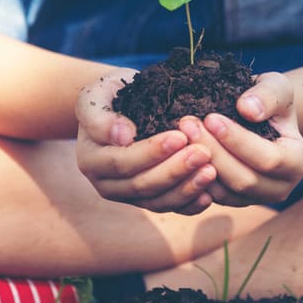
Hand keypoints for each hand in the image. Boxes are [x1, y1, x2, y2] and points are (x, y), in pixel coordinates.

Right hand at [75, 68, 216, 214]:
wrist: (118, 103)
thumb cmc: (109, 94)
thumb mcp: (97, 94)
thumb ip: (101, 116)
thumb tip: (122, 136)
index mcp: (91, 159)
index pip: (122, 162)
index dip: (151, 152)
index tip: (180, 137)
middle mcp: (106, 183)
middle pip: (142, 185)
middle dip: (175, 170)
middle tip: (204, 153)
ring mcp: (127, 195)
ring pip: (157, 201)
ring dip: (186, 189)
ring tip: (211, 171)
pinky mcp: (147, 200)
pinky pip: (168, 207)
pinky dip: (189, 204)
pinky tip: (209, 195)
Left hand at [178, 72, 302, 206]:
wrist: (259, 114)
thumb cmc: (269, 99)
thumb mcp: (276, 86)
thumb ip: (268, 95)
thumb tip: (247, 110)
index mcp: (297, 161)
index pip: (267, 159)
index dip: (237, 141)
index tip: (211, 118)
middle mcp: (281, 187)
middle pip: (244, 180)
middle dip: (214, 152)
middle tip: (187, 124)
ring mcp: (257, 198)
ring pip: (225, 192)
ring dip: (199, 166)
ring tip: (181, 135)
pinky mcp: (235, 200)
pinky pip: (213, 197)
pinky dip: (195, 178)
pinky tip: (180, 154)